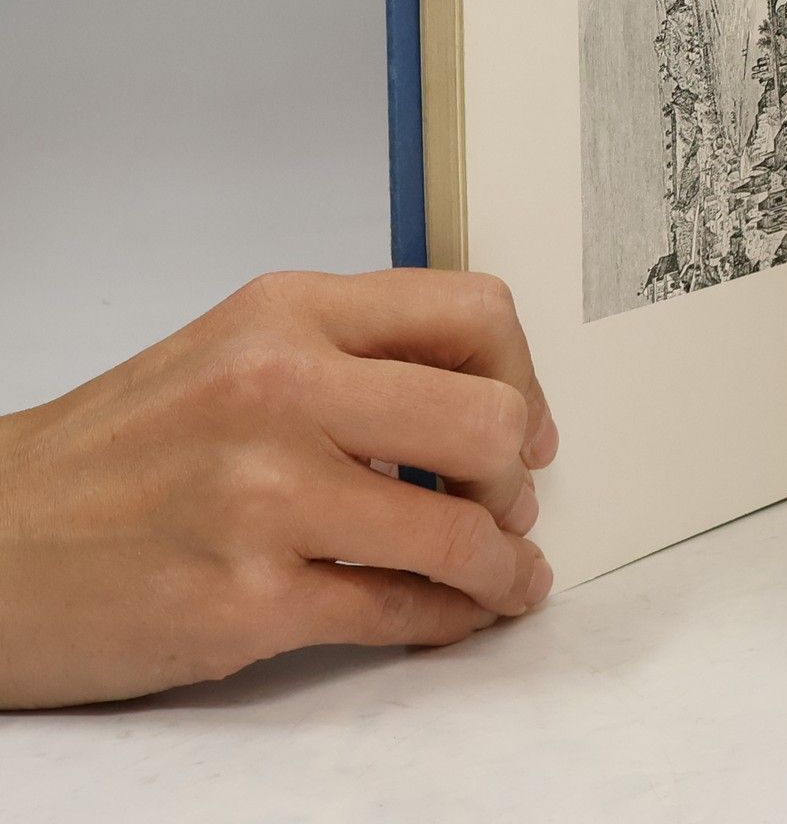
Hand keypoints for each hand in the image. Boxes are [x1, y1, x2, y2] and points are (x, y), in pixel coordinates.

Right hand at [0, 269, 558, 707]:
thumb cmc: (115, 451)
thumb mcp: (234, 349)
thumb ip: (352, 352)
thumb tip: (480, 392)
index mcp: (288, 313)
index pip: (473, 311)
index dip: (525, 375)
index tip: (527, 424)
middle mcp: (283, 391)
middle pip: (487, 420)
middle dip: (518, 476)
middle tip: (511, 504)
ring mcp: (266, 498)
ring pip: (458, 531)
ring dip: (502, 565)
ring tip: (505, 576)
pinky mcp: (246, 601)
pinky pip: (399, 611)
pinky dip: (448, 619)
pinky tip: (453, 616)